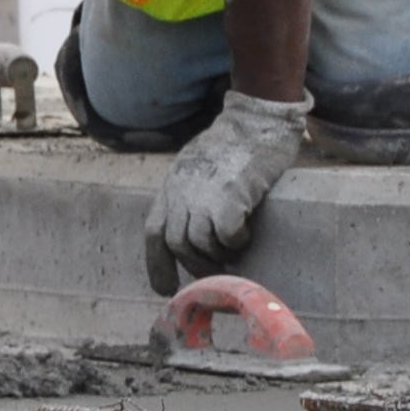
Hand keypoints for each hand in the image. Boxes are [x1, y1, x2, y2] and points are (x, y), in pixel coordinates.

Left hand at [144, 89, 308, 287]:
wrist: (256, 120)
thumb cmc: (233, 144)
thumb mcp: (196, 167)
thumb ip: (189, 195)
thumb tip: (194, 233)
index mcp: (172, 186)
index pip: (153, 232)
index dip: (156, 264)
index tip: (165, 289)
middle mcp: (182, 191)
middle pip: (175, 243)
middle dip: (194, 266)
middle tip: (216, 272)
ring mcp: (204, 193)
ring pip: (197, 244)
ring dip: (216, 256)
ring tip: (233, 252)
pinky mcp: (231, 195)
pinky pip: (225, 235)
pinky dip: (235, 242)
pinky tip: (245, 234)